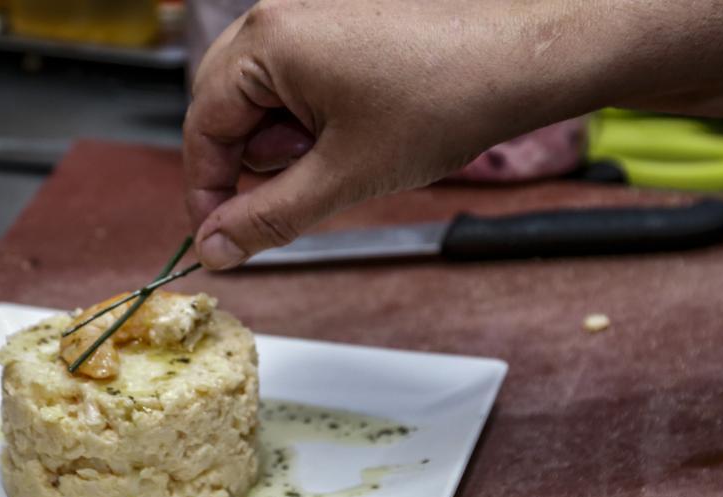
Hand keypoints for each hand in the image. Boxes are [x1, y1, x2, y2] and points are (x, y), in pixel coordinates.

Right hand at [182, 0, 616, 268]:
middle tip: (296, 192)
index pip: (201, 127)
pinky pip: (297, 83)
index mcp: (266, 42)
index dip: (206, 193)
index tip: (219, 237)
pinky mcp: (340, 27)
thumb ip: (268, 218)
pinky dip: (312, 122)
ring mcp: (311, 18)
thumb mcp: (344, 177)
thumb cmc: (445, 100)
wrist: (521, 61)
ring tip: (345, 154)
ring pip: (262, 100)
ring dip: (288, 144)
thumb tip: (216, 248)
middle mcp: (280, 18)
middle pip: (224, 109)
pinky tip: (357, 135)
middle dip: (252, 164)